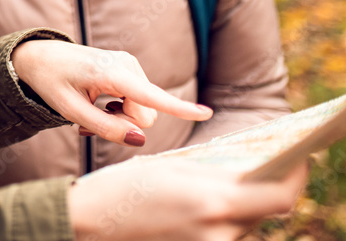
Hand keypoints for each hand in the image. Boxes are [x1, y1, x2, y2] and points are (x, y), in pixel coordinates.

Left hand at [11, 40, 212, 145]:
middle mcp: (127, 65)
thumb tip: (140, 139)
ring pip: (143, 112)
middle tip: (88, 121)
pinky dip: (121, 110)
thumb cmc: (52, 82)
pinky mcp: (130, 70)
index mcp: (111, 72)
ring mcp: (131, 66)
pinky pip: (139, 103)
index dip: (179, 108)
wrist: (41, 57)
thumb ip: (104, 128)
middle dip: (123, 126)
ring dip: (119, 119)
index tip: (205, 113)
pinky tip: (99, 104)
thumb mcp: (71, 111)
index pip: (150, 96)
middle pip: (146, 116)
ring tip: (90, 111)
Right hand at [69, 161, 306, 240]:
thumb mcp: (173, 168)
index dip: (296, 175)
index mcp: (214, 202)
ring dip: (248, 202)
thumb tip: (255, 171)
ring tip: (240, 179)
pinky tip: (213, 201)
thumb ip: (219, 174)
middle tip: (271, 163)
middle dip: (270, 186)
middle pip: (266, 211)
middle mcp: (219, 231)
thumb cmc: (126, 187)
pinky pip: (226, 234)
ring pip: (247, 223)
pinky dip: (228, 217)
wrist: (90, 224)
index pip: (280, 194)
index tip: (299, 157)